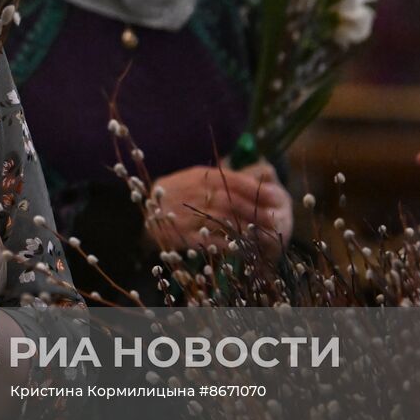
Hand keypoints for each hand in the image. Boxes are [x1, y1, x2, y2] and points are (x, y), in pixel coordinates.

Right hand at [145, 162, 292, 257]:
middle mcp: (192, 192)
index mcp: (198, 176)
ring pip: (220, 219)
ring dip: (243, 227)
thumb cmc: (178, 192)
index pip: (231, 179)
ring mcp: (185, 213)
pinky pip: (207, 239)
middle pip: (229, 201)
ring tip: (262, 234)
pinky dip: (225, 243)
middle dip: (253, 211)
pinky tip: (240, 246)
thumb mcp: (198, 177)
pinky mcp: (180, 234)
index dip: (254, 189)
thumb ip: (224, 176)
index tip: (275, 197)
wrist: (144, 211)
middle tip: (274, 220)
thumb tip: (261, 173)